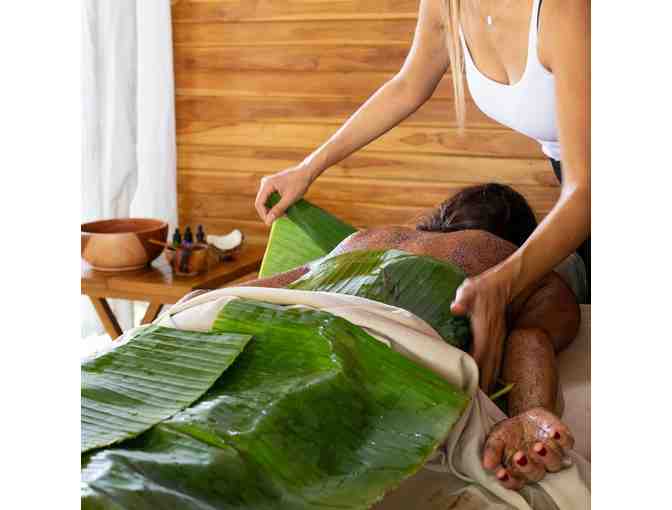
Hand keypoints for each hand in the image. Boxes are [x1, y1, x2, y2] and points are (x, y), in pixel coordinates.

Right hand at [254, 164, 313, 224]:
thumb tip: (268, 222)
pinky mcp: (272, 186)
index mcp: (267, 184)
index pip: (259, 203)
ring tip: (284, 214)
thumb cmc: (299, 184)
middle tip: (280, 218)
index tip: (272, 222)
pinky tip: (284, 209)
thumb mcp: (289, 199)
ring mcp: (268, 184)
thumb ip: (278, 210)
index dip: (264, 215)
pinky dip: (276, 205)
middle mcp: (265, 183)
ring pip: (266, 202)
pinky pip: (270, 199)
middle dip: (269, 213)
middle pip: (261, 203)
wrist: (306, 173)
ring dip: (273, 210)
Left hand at [450, 267, 512, 392]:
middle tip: (477, 404)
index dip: (475, 370)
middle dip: (484, 384)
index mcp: (485, 329)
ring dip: (489, 381)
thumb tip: (456, 308)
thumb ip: (463, 298)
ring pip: (495, 365)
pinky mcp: (498, 339)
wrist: (503, 284)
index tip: (470, 386)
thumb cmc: (482, 288)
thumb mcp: (469, 289)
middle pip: (489, 365)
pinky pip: (497, 360)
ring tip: (484, 401)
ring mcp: (498, 339)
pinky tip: (489, 384)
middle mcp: (493, 338)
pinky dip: (493, 373)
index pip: (480, 353)